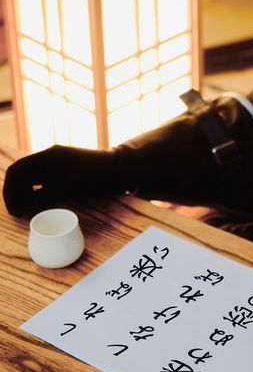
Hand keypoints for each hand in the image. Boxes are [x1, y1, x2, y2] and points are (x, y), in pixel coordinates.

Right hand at [3, 145, 125, 216]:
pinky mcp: (64, 171)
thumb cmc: (98, 176)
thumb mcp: (70, 187)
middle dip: (14, 193)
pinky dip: (36, 192)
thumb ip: (46, 195)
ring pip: (31, 178)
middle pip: (21, 174)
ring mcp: (57, 163)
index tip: (15, 212)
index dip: (10, 191)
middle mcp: (49, 157)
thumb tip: (25, 205)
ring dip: (24, 193)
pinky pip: (43, 181)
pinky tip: (37, 205)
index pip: (17, 170)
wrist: (122, 168)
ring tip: (24, 212)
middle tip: (18, 214)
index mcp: (48, 156)